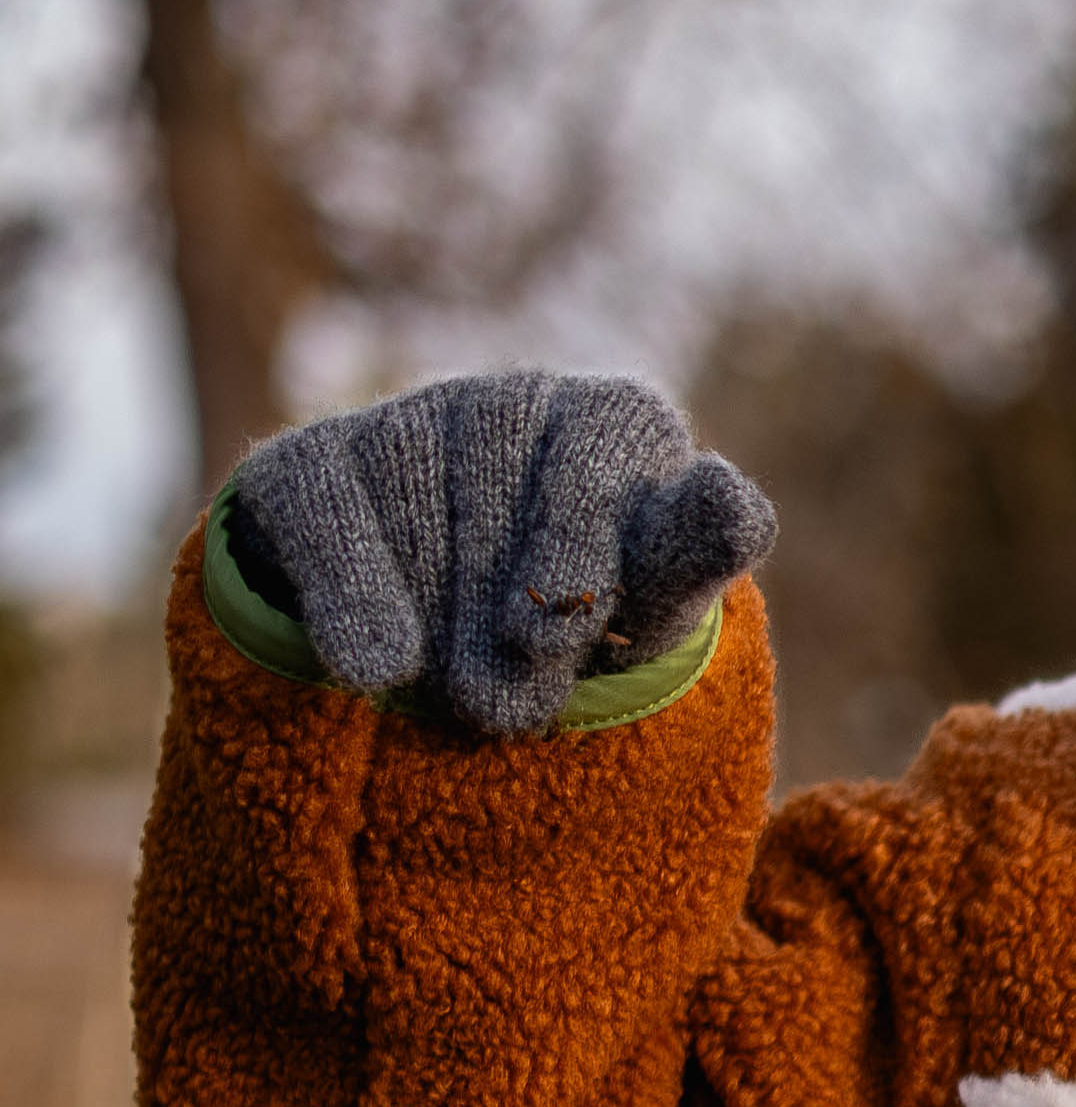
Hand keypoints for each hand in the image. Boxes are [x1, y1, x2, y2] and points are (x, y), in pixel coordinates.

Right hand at [227, 372, 775, 741]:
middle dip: (528, 603)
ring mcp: (411, 420)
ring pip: (425, 502)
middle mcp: (518, 402)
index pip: (613, 440)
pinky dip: (352, 592)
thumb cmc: (587, 621)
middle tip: (526, 701)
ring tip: (476, 703)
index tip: (577, 616)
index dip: (585, 530)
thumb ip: (692, 560)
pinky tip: (376, 669)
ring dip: (450, 616)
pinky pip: (327, 513)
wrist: (450, 651)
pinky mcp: (309, 462)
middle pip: (515, 486)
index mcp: (618, 420)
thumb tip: (735, 495)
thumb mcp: (647, 606)